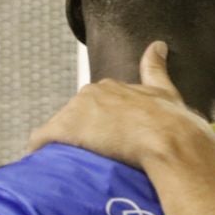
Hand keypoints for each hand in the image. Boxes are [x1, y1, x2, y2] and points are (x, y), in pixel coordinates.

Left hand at [28, 41, 214, 169]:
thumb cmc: (172, 123)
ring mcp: (77, 112)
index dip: (98, 124)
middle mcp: (91, 94)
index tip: (105, 140)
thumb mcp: (166, 92)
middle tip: (95, 159)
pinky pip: (42, 140)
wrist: (169, 141)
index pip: (94, 104)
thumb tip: (158, 45)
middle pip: (76, 118)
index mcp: (111, 87)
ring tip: (76, 169)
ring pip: (60, 131)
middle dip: (81, 137)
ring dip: (65, 148)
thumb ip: (156, 68)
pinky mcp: (64, 130)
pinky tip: (49, 167)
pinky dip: (43, 152)